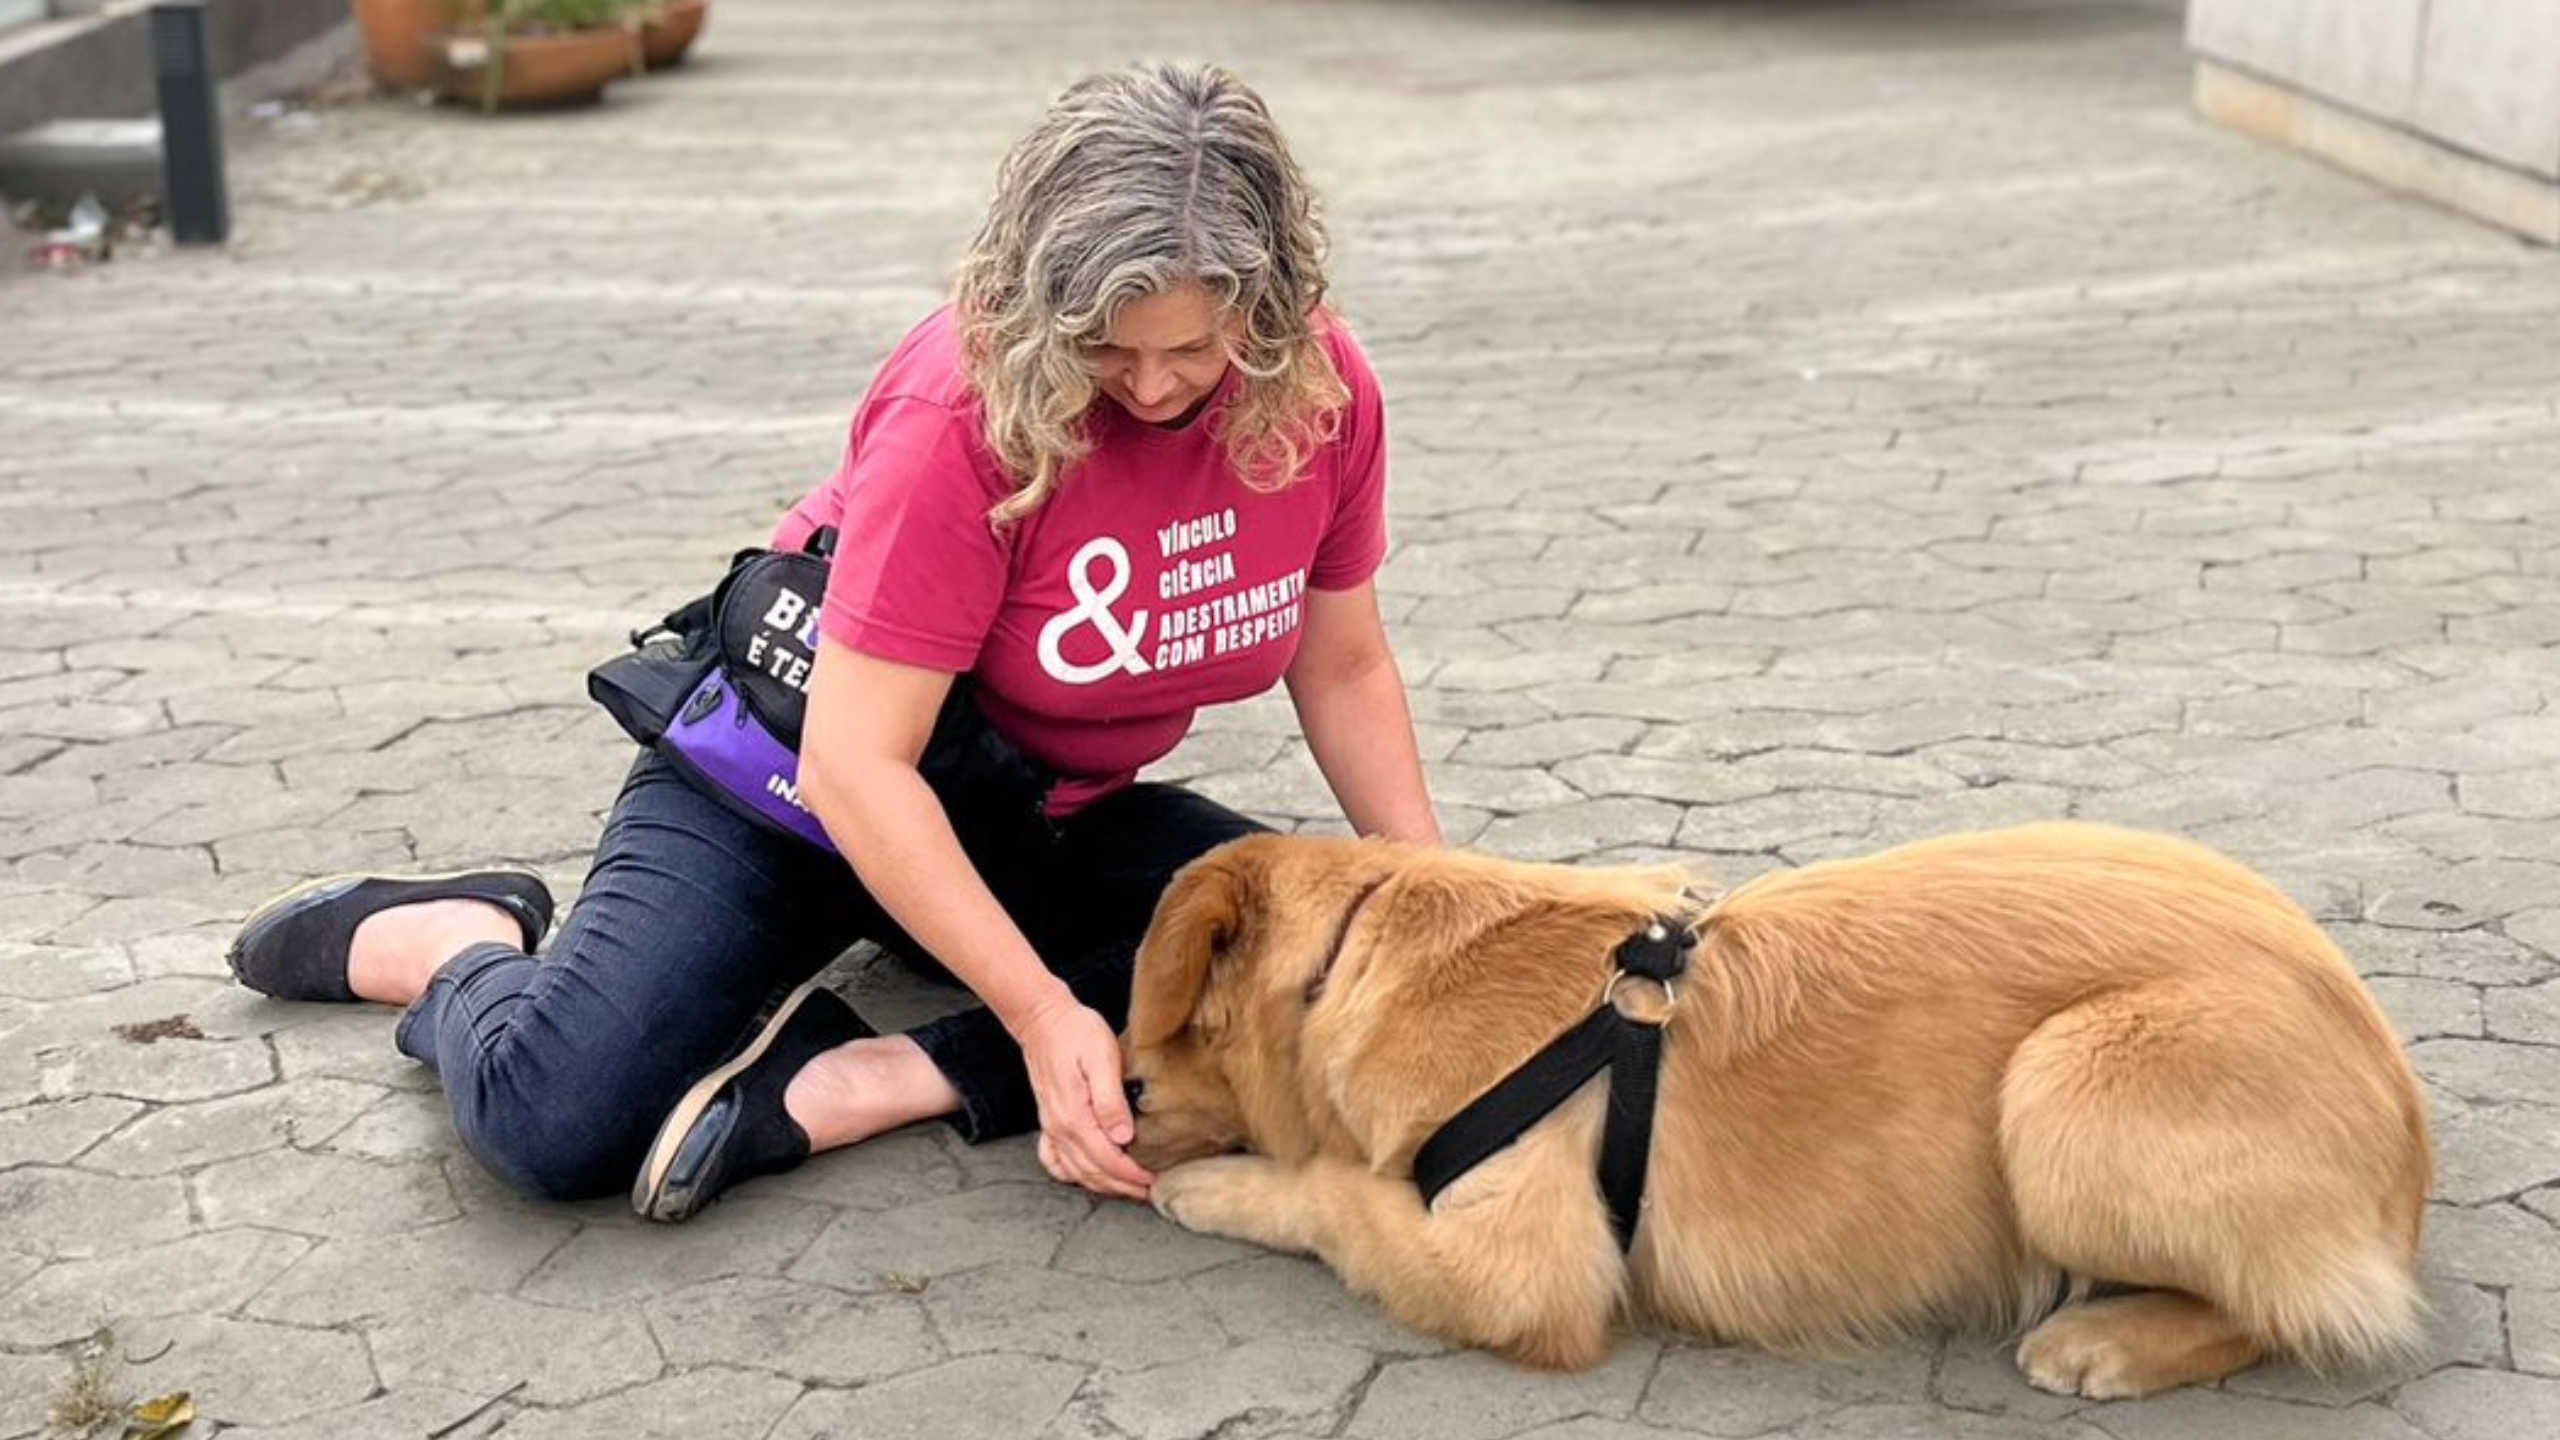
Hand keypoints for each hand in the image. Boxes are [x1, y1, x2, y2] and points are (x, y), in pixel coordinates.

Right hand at [1016, 998, 1155, 1199]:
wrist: (1043, 1019)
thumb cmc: (1076, 1032)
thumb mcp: (1102, 1058)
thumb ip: (1111, 1101)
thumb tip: (1123, 1137)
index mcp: (1074, 1116)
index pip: (1107, 1159)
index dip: (1132, 1175)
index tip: (1153, 1181)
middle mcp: (1059, 1127)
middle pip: (1092, 1172)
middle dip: (1122, 1187)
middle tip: (1148, 1192)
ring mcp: (1051, 1126)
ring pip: (1075, 1171)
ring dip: (1102, 1185)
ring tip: (1127, 1188)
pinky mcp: (1049, 1120)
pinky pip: (1055, 1160)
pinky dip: (1072, 1174)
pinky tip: (1086, 1175)